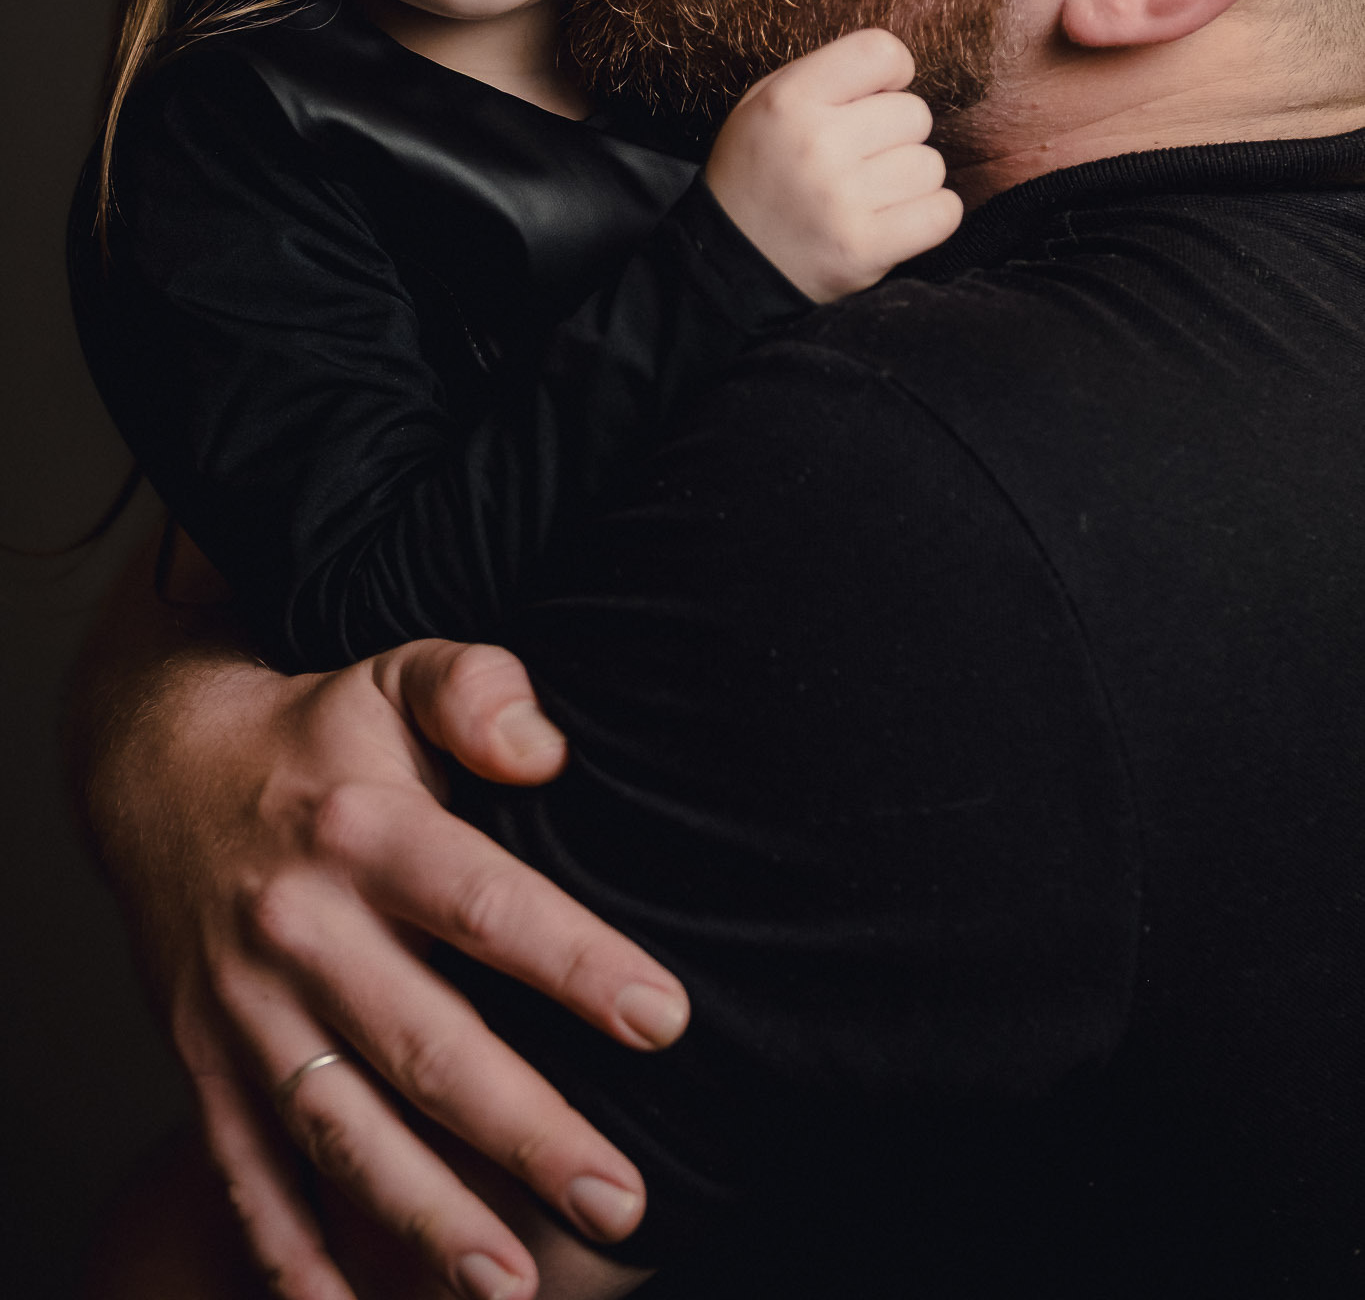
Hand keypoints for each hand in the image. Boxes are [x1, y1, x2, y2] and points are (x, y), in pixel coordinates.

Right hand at [73, 540, 688, 1299]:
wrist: (156, 772)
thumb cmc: (321, 731)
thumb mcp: (396, 672)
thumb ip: (476, 690)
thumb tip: (545, 747)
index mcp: (361, 828)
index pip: (482, 901)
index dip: (574, 960)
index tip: (664, 1017)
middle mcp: (300, 929)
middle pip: (423, 1044)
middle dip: (525, 1131)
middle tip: (619, 1197)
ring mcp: (244, 1010)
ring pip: (342, 1132)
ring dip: (425, 1220)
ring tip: (511, 1287)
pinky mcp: (206, 1067)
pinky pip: (248, 1177)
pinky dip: (295, 1257)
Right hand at [703, 30, 962, 302]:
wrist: (727, 265)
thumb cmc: (756, 176)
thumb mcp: (762, 107)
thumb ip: (824, 79)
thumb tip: (896, 67)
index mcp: (789, 100)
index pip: (880, 52)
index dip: (892, 72)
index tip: (878, 97)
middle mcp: (817, 145)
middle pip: (915, 114)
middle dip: (896, 135)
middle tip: (861, 160)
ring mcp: (842, 200)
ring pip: (930, 166)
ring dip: (910, 181)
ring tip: (871, 195)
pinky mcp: (864, 248)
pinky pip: (943, 213)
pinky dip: (929, 216)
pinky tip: (895, 219)